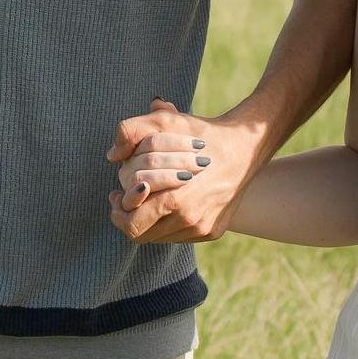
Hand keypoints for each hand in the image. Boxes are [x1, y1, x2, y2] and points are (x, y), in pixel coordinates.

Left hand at [106, 99, 257, 242]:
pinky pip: (179, 236)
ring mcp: (203, 228)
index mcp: (176, 200)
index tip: (115, 195)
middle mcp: (191, 220)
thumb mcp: (166, 121)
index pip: (132, 225)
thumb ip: (132, 131)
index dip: (118, 212)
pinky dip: (168, 222)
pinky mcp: (213, 231)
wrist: (245, 147)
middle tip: (123, 199)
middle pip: (142, 235)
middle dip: (129, 217)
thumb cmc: (201, 134)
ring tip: (146, 198)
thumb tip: (112, 156)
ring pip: (159, 237)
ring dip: (148, 220)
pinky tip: (168, 203)